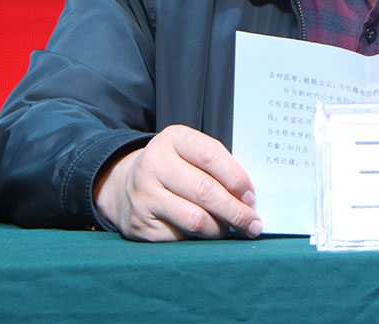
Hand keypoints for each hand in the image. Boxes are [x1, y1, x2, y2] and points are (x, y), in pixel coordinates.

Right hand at [92, 124, 261, 240]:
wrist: (125, 185)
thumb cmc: (173, 168)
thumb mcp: (190, 153)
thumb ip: (217, 166)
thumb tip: (248, 198)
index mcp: (173, 139)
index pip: (211, 155)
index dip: (236, 178)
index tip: (251, 196)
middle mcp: (154, 164)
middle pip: (205, 191)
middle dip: (235, 211)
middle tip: (253, 223)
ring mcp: (144, 195)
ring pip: (195, 219)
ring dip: (220, 228)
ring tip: (232, 228)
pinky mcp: (140, 224)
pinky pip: (180, 237)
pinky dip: (200, 239)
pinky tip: (208, 235)